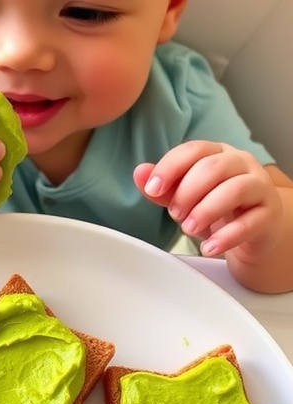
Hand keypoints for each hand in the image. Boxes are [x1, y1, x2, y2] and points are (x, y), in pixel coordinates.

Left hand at [134, 140, 282, 259]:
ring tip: (189, 229)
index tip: (152, 188)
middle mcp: (241, 164)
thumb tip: (140, 173)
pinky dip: (225, 238)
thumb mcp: (188, 199)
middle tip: (175, 214)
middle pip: (213, 167)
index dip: (170, 167)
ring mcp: (259, 187)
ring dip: (205, 211)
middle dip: (187, 192)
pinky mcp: (269, 214)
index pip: (193, 150)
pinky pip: (249, 223)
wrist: (255, 231)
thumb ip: (165, 187)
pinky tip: (208, 248)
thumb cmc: (220, 210)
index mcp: (218, 154)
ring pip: (235, 189)